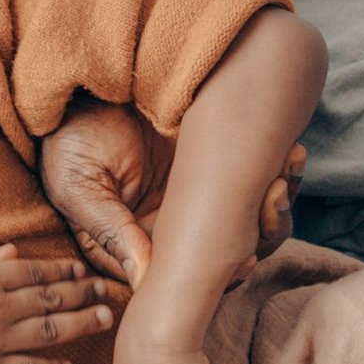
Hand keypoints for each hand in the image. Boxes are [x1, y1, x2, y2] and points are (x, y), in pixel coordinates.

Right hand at [40, 94, 305, 285]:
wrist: (94, 82)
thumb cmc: (73, 137)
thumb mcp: (78, 188)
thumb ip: (110, 232)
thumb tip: (144, 281)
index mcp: (133, 247)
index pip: (180, 279)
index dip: (215, 274)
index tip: (240, 258)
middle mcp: (171, 231)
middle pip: (227, 261)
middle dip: (259, 237)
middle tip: (269, 201)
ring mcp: (200, 202)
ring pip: (254, 229)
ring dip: (278, 208)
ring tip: (283, 173)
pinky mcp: (224, 170)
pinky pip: (263, 188)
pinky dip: (284, 176)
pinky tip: (290, 155)